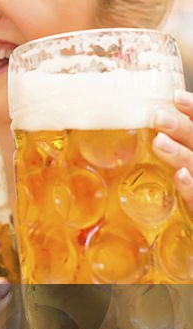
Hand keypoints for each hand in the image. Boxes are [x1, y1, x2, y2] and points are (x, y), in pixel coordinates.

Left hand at [152, 90, 192, 211]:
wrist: (187, 231)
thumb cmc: (181, 194)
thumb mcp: (175, 163)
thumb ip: (167, 148)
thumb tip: (142, 131)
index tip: (175, 97)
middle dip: (181, 127)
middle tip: (158, 117)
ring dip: (179, 153)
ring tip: (160, 142)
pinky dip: (190, 187)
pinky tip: (180, 177)